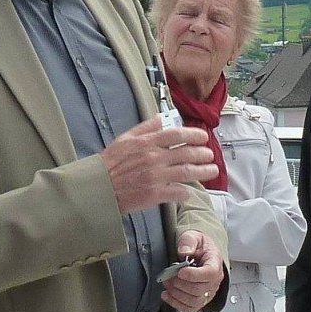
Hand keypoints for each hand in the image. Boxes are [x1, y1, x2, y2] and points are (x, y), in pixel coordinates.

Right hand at [101, 120, 219, 212]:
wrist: (98, 188)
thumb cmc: (110, 164)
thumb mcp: (125, 139)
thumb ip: (145, 127)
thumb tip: (162, 118)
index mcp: (147, 143)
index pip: (177, 134)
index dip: (194, 134)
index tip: (204, 137)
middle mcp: (153, 158)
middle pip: (186, 153)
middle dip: (203, 154)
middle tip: (210, 155)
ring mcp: (155, 176)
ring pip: (187, 172)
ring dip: (203, 171)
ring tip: (212, 171)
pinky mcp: (154, 194)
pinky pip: (177, 192)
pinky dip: (186, 192)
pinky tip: (189, 191)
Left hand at [160, 229, 224, 311]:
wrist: (202, 253)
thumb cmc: (200, 247)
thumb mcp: (194, 236)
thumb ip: (188, 241)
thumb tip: (184, 252)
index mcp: (215, 263)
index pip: (210, 273)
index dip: (194, 275)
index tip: (180, 272)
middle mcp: (214, 280)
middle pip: (200, 290)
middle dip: (180, 284)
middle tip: (169, 276)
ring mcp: (208, 292)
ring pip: (194, 301)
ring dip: (177, 294)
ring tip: (167, 284)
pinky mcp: (201, 299)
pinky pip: (190, 308)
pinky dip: (176, 304)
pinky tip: (167, 295)